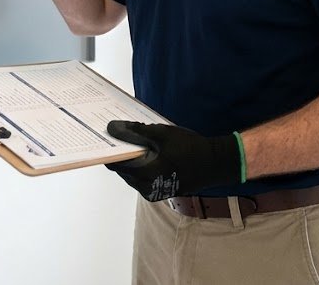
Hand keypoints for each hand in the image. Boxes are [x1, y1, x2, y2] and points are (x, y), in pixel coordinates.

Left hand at [105, 121, 241, 201]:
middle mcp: (146, 188)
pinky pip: (142, 177)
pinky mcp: (159, 191)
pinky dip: (140, 164)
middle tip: (115, 133)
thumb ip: (136, 132)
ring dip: (130, 158)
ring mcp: (153, 192)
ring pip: (132, 173)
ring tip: (130, 138)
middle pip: (123, 169)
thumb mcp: (163, 134)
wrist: (216, 164)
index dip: (109, 148)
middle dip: (120, 152)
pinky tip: (144, 149)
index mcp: (145, 175)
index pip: (116, 163)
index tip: (102, 135)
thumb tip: (113, 127)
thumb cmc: (191, 148)